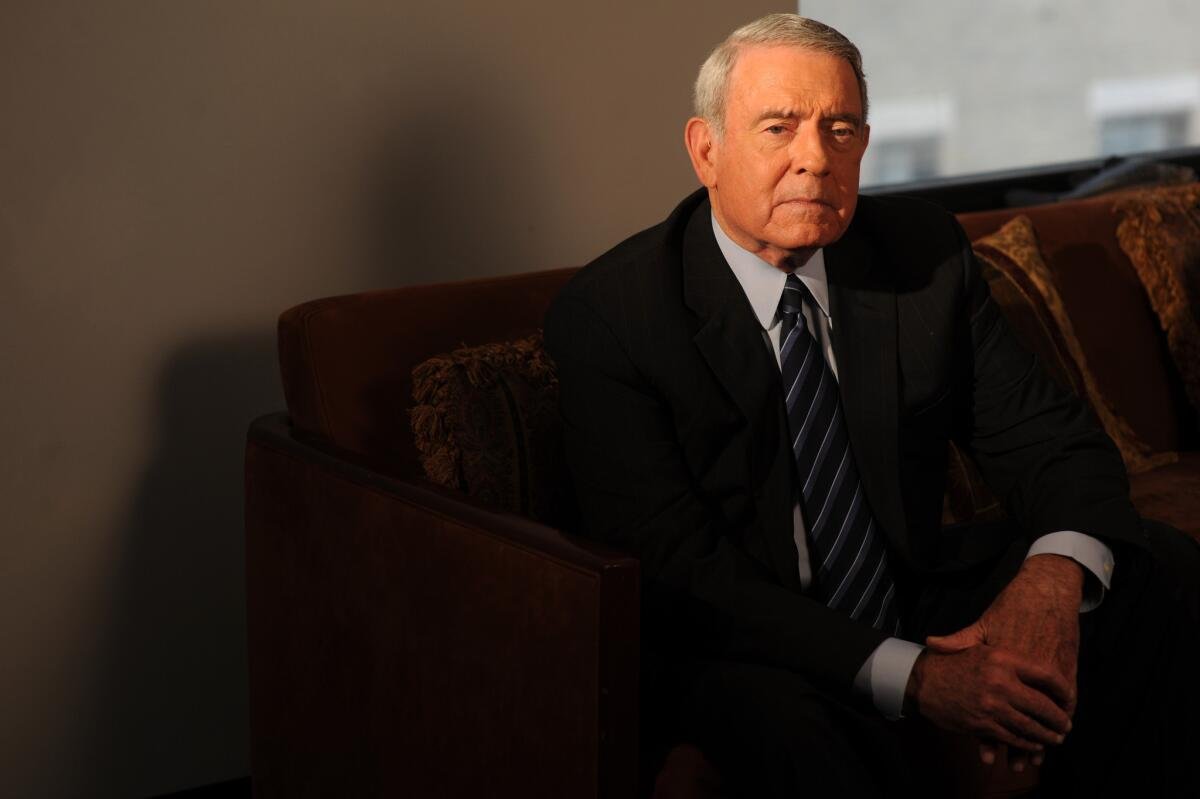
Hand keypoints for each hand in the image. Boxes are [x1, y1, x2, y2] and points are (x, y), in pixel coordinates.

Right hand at [905, 639, 1073, 757]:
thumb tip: (1036, 657)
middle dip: (1058, 718)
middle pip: (1042, 705)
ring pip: (1030, 726)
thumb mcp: (978, 645)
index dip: (1063, 688)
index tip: (1069, 697)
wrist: (923, 681)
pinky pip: (1013, 737)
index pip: (1046, 674)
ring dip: (1047, 735)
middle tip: (1066, 724)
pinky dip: (1027, 743)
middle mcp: (1000, 682)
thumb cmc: (954, 662)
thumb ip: (1008, 651)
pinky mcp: (983, 724)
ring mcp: (992, 705)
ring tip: (1056, 737)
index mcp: (1003, 659)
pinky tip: (1034, 744)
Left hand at [912, 555, 1083, 769]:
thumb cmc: (1011, 609)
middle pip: (1023, 716)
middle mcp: (1025, 672)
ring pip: (1046, 713)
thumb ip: (960, 640)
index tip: (987, 751)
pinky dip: (1062, 716)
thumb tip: (931, 644)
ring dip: (1044, 736)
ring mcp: (1049, 671)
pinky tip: (1057, 730)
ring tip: (1038, 757)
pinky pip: (1066, 699)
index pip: (995, 705)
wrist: (1045, 592)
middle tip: (1018, 763)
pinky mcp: (1067, 668)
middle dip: (1021, 743)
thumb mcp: (983, 624)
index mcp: (1002, 664)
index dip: (992, 731)